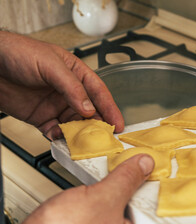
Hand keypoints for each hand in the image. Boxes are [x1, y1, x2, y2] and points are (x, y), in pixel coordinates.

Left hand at [0, 31, 123, 139]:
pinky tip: (60, 139)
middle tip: (105, 137)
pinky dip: (59, 137)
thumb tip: (88, 107)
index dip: (110, 108)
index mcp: (76, 74)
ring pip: (74, 124)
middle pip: (90, 111)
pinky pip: (55, 131)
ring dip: (79, 133)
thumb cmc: (19, 53)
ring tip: (83, 141)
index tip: (117, 123)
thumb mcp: (51, 65)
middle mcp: (68, 91)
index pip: (98, 92)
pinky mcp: (41, 117)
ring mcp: (55, 105)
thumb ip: (71, 87)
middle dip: (98, 124)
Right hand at [0, 154, 153, 223]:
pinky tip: (106, 181)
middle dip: (142, 185)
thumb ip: (127, 180)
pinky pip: (107, 205)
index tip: (162, 172)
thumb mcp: (104, 198)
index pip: (158, 214)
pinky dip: (108, 191)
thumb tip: (144, 165)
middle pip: (142, 206)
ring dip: (123, 186)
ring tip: (126, 170)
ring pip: (124, 204)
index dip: (161, 191)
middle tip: (145, 166)